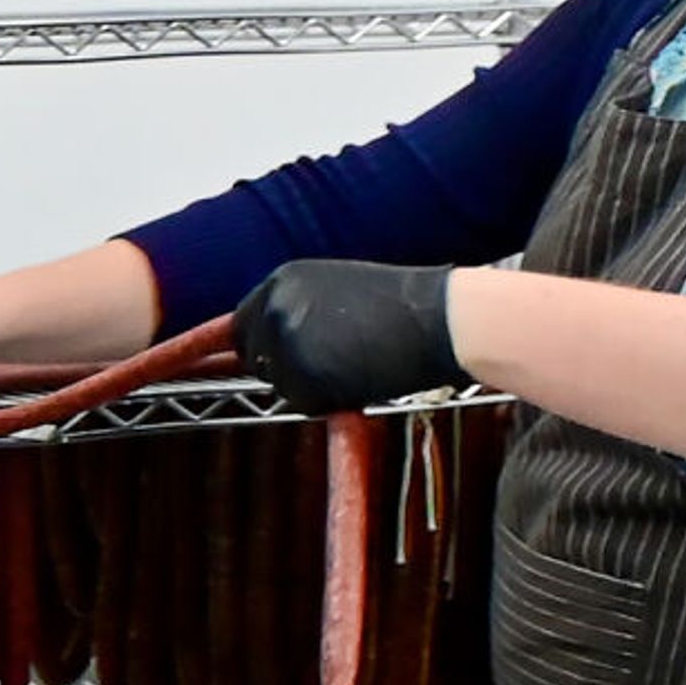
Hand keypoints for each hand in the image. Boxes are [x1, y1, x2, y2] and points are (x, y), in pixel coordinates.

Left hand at [231, 261, 465, 414]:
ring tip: (353, 363)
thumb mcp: (336, 289)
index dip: (260, 344)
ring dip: (306, 383)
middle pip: (254, 355)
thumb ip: (298, 309)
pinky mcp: (305, 378)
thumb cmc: (403, 304)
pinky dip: (326, 400)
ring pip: (278, 382)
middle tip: (326, 362)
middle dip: (279, 365)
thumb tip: (268, 337)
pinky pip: (303, 402)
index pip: (244, 324)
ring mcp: (287, 345)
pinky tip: (358, 379)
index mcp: (283, 282)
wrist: (441, 318)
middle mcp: (276, 309)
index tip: (264, 357)